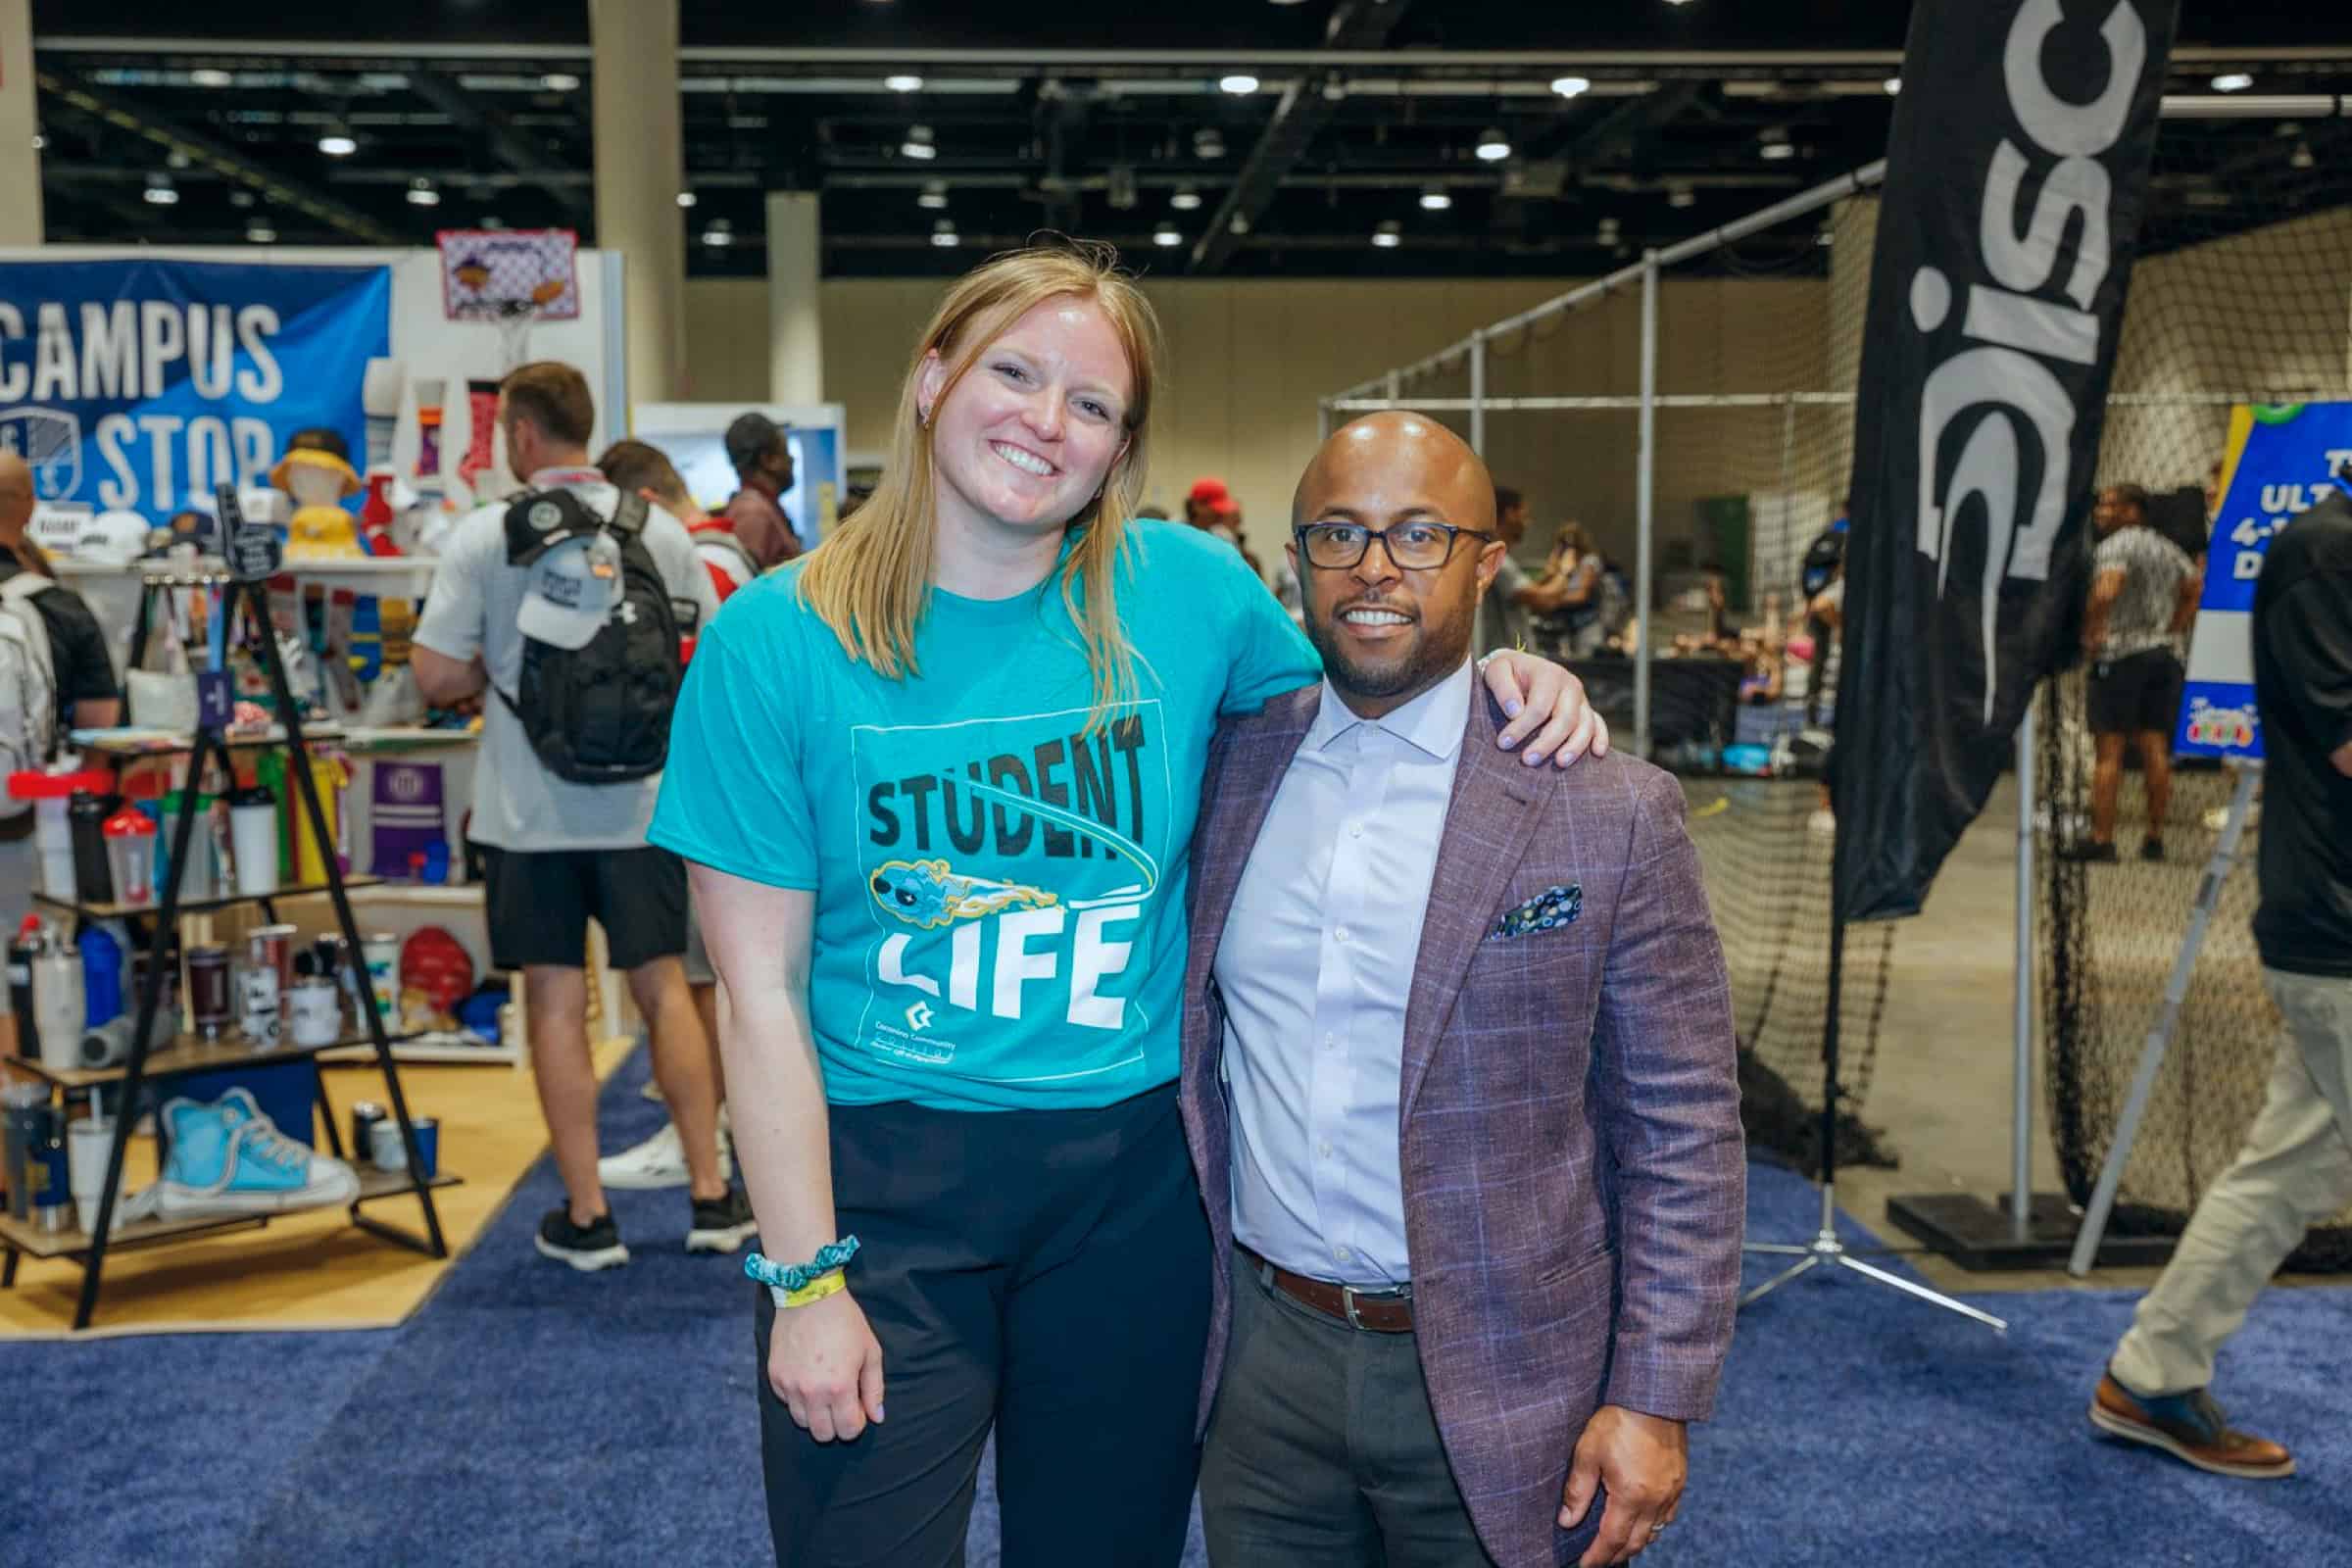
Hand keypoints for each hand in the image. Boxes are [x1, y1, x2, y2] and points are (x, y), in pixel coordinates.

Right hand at [767, 1287, 886, 1442]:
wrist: (809, 1296)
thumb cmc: (845, 1322)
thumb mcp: (870, 1352)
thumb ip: (874, 1388)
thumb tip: (877, 1417)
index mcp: (839, 1388)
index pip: (847, 1430)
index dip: (856, 1423)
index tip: (858, 1408)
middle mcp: (812, 1393)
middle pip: (822, 1434)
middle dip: (836, 1425)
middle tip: (842, 1403)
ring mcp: (790, 1386)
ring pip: (802, 1422)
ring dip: (816, 1414)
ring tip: (824, 1391)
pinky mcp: (775, 1378)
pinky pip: (787, 1403)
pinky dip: (798, 1399)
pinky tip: (808, 1378)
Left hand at [1483, 650, 1610, 767]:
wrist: (1519, 668)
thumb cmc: (1506, 672)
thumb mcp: (1496, 670)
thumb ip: (1503, 688)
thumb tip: (1515, 711)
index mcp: (1548, 674)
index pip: (1539, 706)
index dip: (1522, 727)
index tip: (1503, 743)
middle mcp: (1570, 685)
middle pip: (1565, 719)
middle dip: (1547, 742)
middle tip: (1527, 760)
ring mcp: (1580, 698)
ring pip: (1585, 725)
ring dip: (1574, 747)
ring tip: (1559, 764)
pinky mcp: (1585, 710)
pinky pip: (1598, 724)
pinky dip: (1600, 738)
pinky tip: (1597, 754)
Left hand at [1560, 1406, 1685, 1565]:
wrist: (1654, 1397)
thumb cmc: (1618, 1421)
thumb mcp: (1587, 1453)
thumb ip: (1577, 1490)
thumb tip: (1567, 1520)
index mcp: (1630, 1496)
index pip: (1611, 1540)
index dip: (1597, 1557)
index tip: (1584, 1565)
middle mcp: (1655, 1500)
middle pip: (1635, 1543)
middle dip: (1615, 1555)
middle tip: (1599, 1559)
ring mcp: (1671, 1492)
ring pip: (1654, 1532)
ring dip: (1635, 1543)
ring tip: (1617, 1546)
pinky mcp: (1679, 1481)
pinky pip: (1668, 1517)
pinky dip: (1654, 1527)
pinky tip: (1643, 1523)